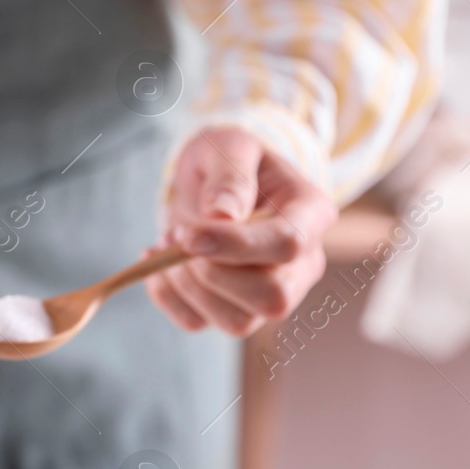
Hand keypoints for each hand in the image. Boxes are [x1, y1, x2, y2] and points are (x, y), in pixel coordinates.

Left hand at [147, 127, 336, 335]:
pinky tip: (158, 263)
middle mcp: (302, 265)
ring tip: (167, 243)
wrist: (212, 181)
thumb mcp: (229, 145)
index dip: (235, 245)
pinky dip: (167, 296)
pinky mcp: (234, 310)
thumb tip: (223, 216)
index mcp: (311, 215)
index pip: (287, 244)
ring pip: (237, 322)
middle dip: (212, 273)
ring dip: (187, 286)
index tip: (188, 235)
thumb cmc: (229, 160)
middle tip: (178, 237)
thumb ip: (230, 174)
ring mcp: (271, 294)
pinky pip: (198, 323)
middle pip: (272, 298)